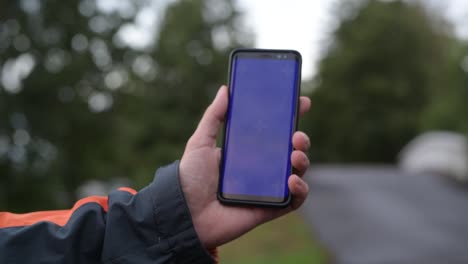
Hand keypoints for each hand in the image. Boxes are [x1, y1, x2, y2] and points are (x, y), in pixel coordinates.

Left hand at [179, 85, 310, 248]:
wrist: (185, 214)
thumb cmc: (190, 178)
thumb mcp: (200, 142)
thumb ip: (214, 116)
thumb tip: (225, 89)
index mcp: (247, 150)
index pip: (274, 131)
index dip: (290, 117)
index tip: (301, 102)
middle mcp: (261, 168)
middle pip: (290, 150)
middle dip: (301, 139)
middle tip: (297, 134)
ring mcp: (268, 188)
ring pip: (297, 171)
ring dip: (303, 160)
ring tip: (295, 154)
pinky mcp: (271, 208)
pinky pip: (295, 199)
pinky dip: (300, 189)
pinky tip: (292, 180)